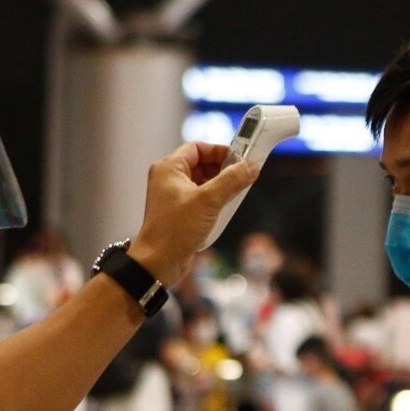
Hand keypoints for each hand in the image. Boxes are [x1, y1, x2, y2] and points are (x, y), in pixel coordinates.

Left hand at [130, 142, 257, 285]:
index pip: (197, 148)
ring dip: (221, 188)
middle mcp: (169, 180)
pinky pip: (202, 200)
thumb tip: (250, 167)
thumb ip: (231, 181)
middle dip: (223, 171)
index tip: (238, 157)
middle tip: (241, 176)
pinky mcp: (180, 214)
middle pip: (202, 165)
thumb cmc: (174, 230)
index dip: (219, 150)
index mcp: (169, 169)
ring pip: (204, 183)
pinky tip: (226, 211)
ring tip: (235, 195)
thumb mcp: (208, 201)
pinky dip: (215, 203)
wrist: (159, 262)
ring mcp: (174, 197)